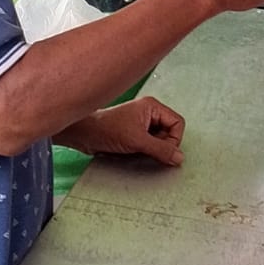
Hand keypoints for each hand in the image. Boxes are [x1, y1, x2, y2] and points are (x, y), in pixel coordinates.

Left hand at [63, 97, 185, 165]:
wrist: (84, 135)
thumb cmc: (106, 129)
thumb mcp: (137, 141)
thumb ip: (160, 149)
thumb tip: (179, 158)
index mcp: (152, 107)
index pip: (177, 123)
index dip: (174, 139)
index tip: (165, 151)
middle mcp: (149, 114)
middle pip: (170, 132)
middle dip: (162, 145)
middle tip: (149, 150)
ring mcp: (141, 124)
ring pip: (159, 140)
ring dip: (153, 149)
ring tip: (138, 150)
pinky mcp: (134, 134)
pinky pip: (149, 145)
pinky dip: (146, 152)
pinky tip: (134, 152)